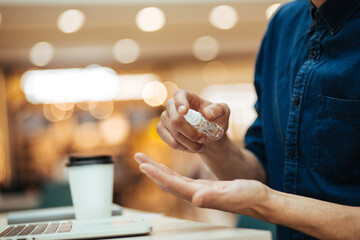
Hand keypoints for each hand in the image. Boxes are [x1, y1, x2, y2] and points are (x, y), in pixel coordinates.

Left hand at [134, 152, 269, 215]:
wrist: (260, 200)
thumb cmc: (250, 197)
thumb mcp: (233, 194)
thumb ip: (214, 197)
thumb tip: (195, 198)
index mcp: (199, 194)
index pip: (172, 183)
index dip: (157, 174)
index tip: (144, 164)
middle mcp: (196, 193)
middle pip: (168, 181)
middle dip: (152, 169)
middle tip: (139, 157)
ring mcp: (199, 191)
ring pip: (173, 180)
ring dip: (158, 170)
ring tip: (147, 161)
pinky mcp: (205, 187)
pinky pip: (182, 180)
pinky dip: (171, 173)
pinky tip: (168, 170)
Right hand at [157, 89, 229, 152]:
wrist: (208, 134)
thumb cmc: (216, 120)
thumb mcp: (224, 113)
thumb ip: (219, 110)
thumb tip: (207, 114)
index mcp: (186, 96)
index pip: (179, 96)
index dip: (180, 103)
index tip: (184, 112)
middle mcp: (172, 105)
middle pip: (176, 120)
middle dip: (191, 133)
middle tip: (204, 139)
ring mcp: (164, 117)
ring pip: (175, 134)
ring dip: (191, 142)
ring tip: (201, 144)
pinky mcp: (161, 130)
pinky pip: (172, 142)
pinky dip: (184, 147)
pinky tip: (192, 146)